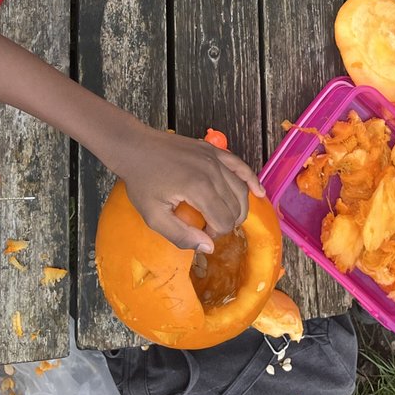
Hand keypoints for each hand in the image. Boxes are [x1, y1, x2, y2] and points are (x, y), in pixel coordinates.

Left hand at [115, 128, 265, 252]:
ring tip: (227, 218)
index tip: (199, 234)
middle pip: (236, 206)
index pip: (224, 221)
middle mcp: (212, 171)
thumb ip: (180, 235)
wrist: (135, 147)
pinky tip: (259, 192)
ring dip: (239, 207)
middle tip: (209, 228)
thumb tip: (208, 247)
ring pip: (241, 188)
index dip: (215, 234)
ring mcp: (214, 157)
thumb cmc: (141, 182)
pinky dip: (251, 179)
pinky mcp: (213, 150)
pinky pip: (240, 165)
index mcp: (198, 188)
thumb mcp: (153, 216)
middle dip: (227, 222)